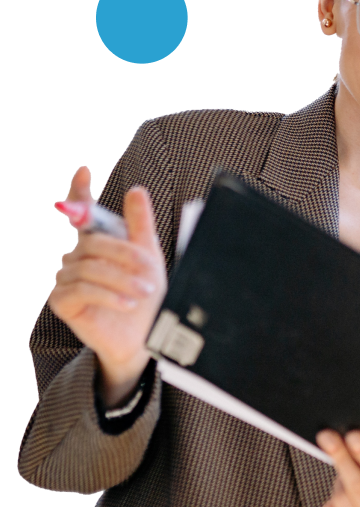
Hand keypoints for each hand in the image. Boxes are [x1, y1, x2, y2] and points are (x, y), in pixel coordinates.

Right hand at [47, 166, 167, 406]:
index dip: (79, 192)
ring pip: (91, 267)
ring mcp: (65, 278)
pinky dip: (108, 293)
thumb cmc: (145, 295)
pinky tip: (126, 302)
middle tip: (151, 274)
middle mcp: (76, 256)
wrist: (142, 335)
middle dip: (125, 256)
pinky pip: (81, 288)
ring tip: (144, 291)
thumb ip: (140, 225)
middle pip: (94, 243)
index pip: (82, 212)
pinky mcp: (61, 301)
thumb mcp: (148, 257)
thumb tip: (136, 191)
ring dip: (122, 278)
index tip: (84, 170)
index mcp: (97, 242)